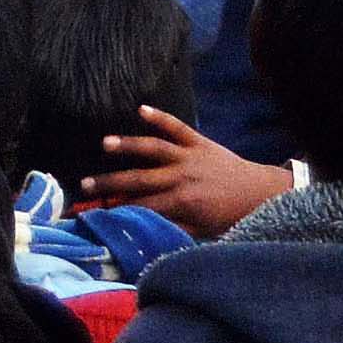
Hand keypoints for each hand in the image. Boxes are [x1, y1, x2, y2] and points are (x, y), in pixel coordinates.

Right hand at [90, 105, 287, 234]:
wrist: (259, 194)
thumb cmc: (228, 217)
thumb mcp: (200, 232)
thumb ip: (171, 228)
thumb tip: (140, 228)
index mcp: (181, 203)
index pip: (140, 207)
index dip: (115, 210)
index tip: (92, 212)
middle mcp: (181, 177)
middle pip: (138, 180)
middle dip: (110, 183)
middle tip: (84, 184)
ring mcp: (189, 156)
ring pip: (153, 149)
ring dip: (128, 146)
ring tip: (104, 144)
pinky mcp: (199, 142)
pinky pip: (177, 127)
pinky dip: (160, 117)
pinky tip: (141, 109)